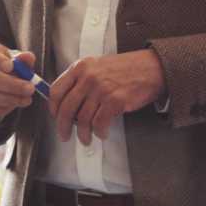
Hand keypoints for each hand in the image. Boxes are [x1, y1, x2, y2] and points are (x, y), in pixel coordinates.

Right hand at [0, 42, 36, 119]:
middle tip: (30, 88)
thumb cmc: (4, 64)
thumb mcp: (13, 57)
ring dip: (9, 99)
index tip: (11, 66)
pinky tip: (15, 104)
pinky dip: (2, 109)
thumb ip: (22, 58)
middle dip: (11, 85)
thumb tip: (29, 57)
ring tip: (26, 99)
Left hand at [50, 50, 165, 143]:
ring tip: (86, 139)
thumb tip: (69, 103)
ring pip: (82, 119)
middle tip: (64, 135)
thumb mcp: (98, 66)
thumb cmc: (127, 68)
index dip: (53, 108)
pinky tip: (102, 134)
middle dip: (63, 126)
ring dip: (83, 134)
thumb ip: (82, 80)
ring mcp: (101, 89)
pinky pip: (99, 123)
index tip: (55, 116)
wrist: (152, 68)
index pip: (56, 90)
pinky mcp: (115, 100)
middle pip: (66, 108)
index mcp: (81, 67)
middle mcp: (88, 77)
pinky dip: (99, 132)